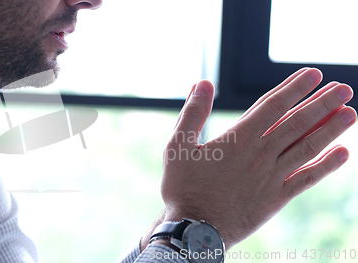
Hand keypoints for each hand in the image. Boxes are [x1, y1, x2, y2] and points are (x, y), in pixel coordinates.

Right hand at [159, 68, 355, 249]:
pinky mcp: (276, 198)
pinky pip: (306, 179)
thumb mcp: (178, 146)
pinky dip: (326, 166)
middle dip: (322, 103)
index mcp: (238, 139)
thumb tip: (203, 83)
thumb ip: (193, 113)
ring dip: (331, 129)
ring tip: (351, 113)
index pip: (273, 106)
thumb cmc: (183, 187)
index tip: (314, 75)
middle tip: (343, 89)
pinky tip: (343, 153)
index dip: (295, 88)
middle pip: (297, 123)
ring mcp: (271, 177)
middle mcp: (261, 154)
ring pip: (307, 147)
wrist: (194, 230)